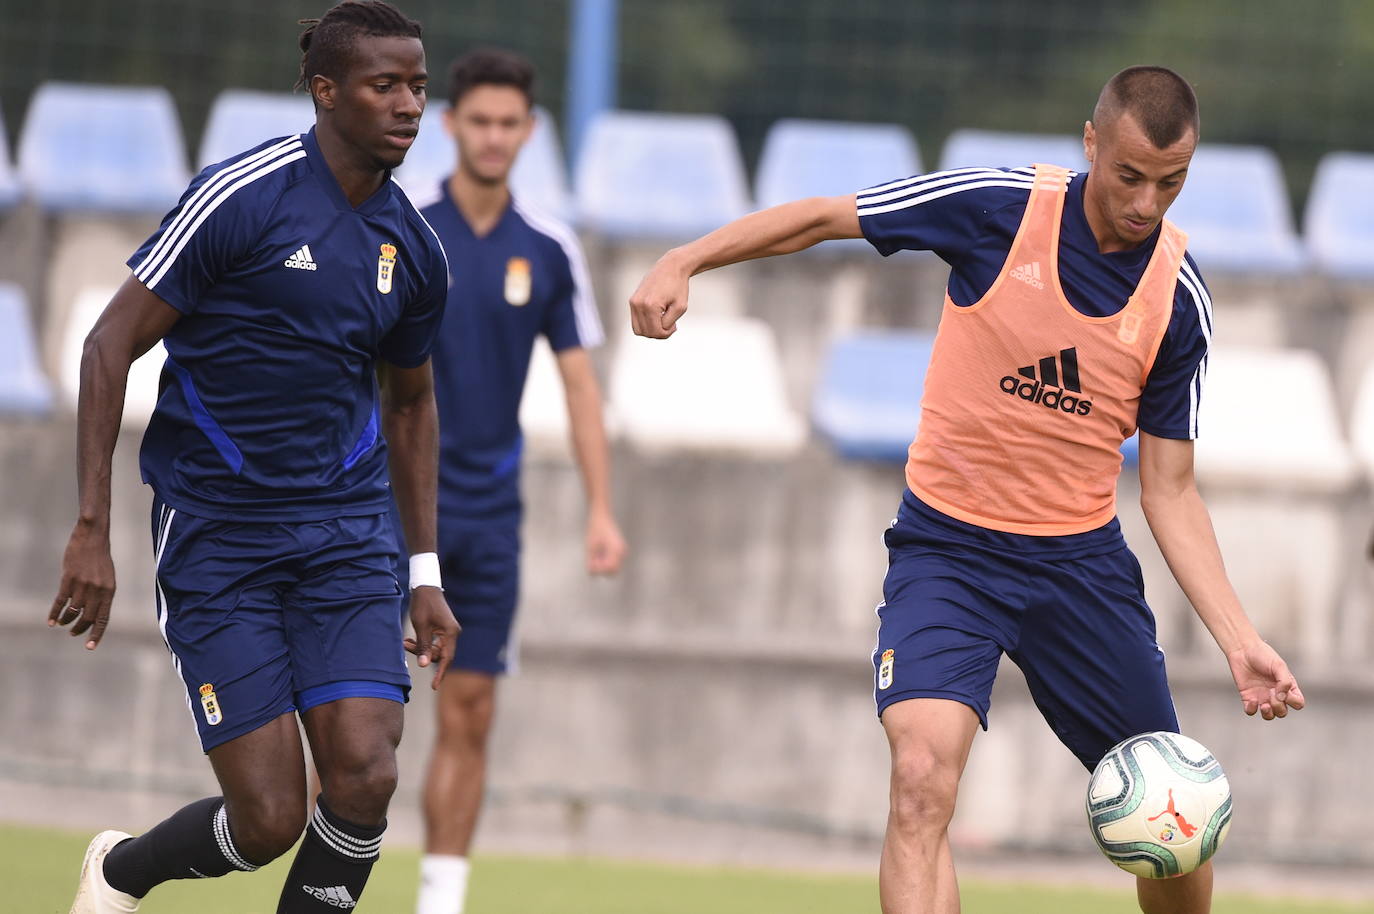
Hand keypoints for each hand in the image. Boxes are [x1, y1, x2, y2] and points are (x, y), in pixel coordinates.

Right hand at [49, 521, 116, 649]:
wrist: (92, 536)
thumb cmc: (100, 557)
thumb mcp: (107, 577)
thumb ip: (102, 594)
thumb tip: (94, 612)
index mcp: (110, 590)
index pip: (103, 618)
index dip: (96, 633)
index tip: (90, 647)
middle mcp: (97, 590)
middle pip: (87, 617)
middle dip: (80, 629)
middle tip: (74, 634)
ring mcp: (82, 585)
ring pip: (73, 611)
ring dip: (67, 621)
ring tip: (63, 624)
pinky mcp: (69, 579)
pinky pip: (60, 601)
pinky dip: (55, 613)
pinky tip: (51, 621)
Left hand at [403, 587, 459, 689]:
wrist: (426, 586)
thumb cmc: (423, 604)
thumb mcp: (421, 626)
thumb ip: (423, 647)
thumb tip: (425, 666)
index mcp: (451, 633)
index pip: (447, 658)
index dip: (440, 674)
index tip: (434, 687)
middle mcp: (453, 633)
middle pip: (439, 654)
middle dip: (422, 654)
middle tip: (406, 645)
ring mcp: (448, 631)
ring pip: (434, 649)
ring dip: (420, 648)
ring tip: (406, 642)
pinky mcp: (442, 629)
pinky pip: (433, 643)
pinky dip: (422, 643)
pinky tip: (410, 640)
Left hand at [586, 509, 626, 575]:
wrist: (601, 516)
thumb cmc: (595, 529)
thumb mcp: (590, 547)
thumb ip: (591, 562)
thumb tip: (592, 573)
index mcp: (617, 550)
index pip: (610, 569)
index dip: (600, 569)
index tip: (592, 562)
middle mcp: (622, 552)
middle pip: (613, 570)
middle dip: (602, 568)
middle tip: (593, 558)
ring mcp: (622, 551)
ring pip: (613, 567)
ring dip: (603, 564)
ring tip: (596, 553)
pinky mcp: (619, 550)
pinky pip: (612, 561)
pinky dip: (605, 560)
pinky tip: (599, 551)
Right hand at [628, 251, 690, 338]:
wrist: (671, 266)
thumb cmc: (678, 286)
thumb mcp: (680, 307)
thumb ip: (669, 323)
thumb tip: (658, 331)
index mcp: (650, 306)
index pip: (656, 332)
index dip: (667, 333)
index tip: (675, 325)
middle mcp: (638, 304)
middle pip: (646, 333)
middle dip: (659, 333)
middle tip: (670, 323)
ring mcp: (633, 302)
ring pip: (638, 330)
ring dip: (651, 330)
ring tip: (662, 320)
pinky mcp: (632, 300)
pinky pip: (636, 321)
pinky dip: (646, 323)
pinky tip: (657, 316)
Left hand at [1226, 639, 1304, 719]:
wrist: (1242, 650)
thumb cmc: (1263, 655)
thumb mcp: (1279, 666)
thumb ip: (1285, 681)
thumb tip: (1283, 697)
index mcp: (1287, 687)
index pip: (1298, 703)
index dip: (1294, 702)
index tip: (1284, 690)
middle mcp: (1276, 694)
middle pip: (1283, 712)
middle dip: (1279, 708)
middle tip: (1272, 695)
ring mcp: (1262, 697)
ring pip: (1269, 715)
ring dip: (1268, 714)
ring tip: (1264, 705)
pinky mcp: (1247, 697)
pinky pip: (1251, 711)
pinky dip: (1252, 710)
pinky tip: (1252, 700)